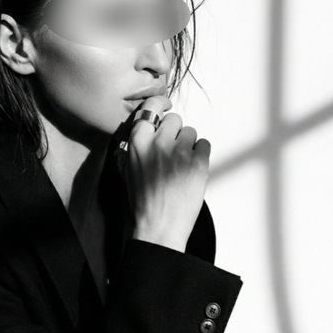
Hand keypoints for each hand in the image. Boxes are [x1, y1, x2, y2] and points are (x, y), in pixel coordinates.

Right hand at [123, 95, 210, 252]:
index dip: (161, 105)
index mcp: (137, 142)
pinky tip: (191, 170)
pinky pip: (204, 144)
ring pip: (191, 132)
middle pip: (175, 119)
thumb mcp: (128, 168)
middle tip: (172, 152)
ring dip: (188, 145)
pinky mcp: (198, 162)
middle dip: (175, 132)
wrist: (157, 227)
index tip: (166, 106)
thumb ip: (138, 145)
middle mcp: (158, 142)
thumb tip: (150, 126)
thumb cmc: (141, 201)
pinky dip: (200, 155)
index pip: (152, 107)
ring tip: (181, 165)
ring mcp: (179, 151)